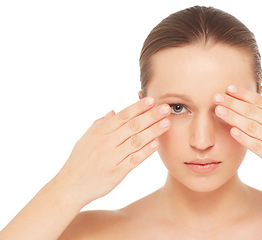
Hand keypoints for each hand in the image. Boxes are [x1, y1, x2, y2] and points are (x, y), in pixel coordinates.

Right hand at [54, 97, 170, 204]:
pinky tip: (156, 144)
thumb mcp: (85, 139)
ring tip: (166, 123)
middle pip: (132, 126)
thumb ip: (99, 124)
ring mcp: (112, 157)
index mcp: (100, 133)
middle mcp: (106, 143)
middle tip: (165, 107)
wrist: (69, 187)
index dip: (138, 107)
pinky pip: (133, 160)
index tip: (151, 100)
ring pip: (135, 141)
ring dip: (152, 131)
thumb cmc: (78, 162)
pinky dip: (145, 152)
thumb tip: (113, 111)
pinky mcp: (116, 172)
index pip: (122, 116)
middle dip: (150, 115)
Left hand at [214, 85, 261, 184]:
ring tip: (218, 110)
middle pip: (252, 111)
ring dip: (233, 117)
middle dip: (232, 103)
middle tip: (215, 96)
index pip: (260, 101)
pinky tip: (232, 131)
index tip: (229, 87)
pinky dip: (244, 138)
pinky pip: (256, 145)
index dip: (243, 94)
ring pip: (251, 126)